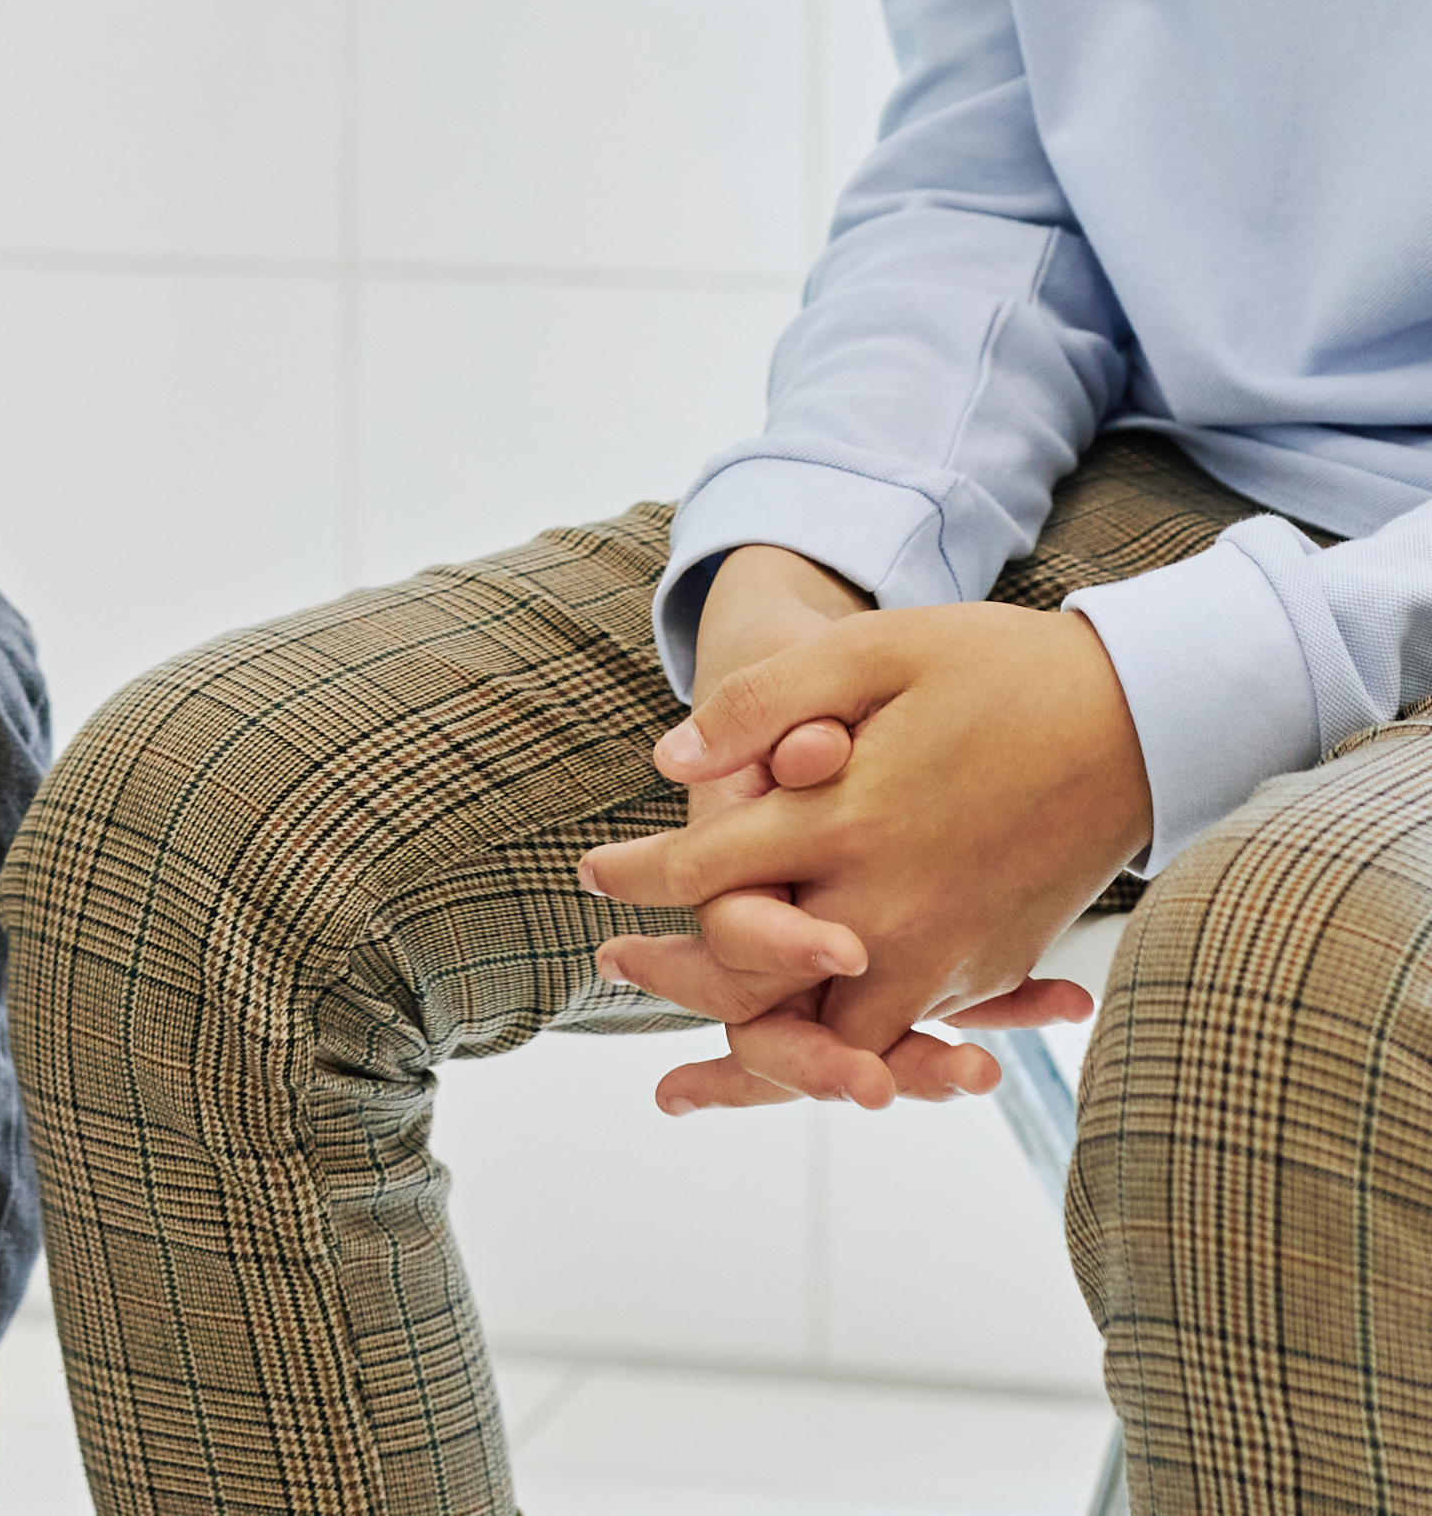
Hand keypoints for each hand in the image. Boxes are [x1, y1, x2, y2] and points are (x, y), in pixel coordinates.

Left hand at [581, 594, 1147, 1111]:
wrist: (1141, 718)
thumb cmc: (995, 669)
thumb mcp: (870, 651)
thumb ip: (762, 706)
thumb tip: (670, 764)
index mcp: (852, 822)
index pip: (709, 875)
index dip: (638, 880)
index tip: (590, 876)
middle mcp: (895, 907)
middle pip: (760, 984)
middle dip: (679, 982)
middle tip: (613, 968)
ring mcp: (949, 950)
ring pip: (836, 1037)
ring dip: (764, 1055)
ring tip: (688, 1080)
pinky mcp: (988, 966)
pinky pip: (904, 1035)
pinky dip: (851, 1058)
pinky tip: (812, 1064)